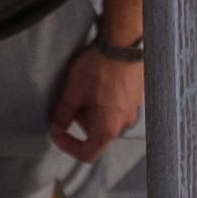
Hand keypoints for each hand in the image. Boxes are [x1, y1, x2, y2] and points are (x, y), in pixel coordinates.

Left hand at [49, 39, 149, 161]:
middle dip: (81, 120)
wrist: (126, 43)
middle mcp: (124, 123)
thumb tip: (58, 125)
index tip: (59, 132)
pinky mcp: (138, 95)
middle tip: (72, 99)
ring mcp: (134, 109)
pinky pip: (119, 104)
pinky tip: (101, 79)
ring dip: (94, 107)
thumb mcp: (72, 92)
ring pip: (108, 117)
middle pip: (97, 134)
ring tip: (87, 85)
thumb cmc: (101, 67)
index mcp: (107, 129)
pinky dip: (107, 97)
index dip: (68, 146)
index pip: (87, 154)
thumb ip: (63, 114)